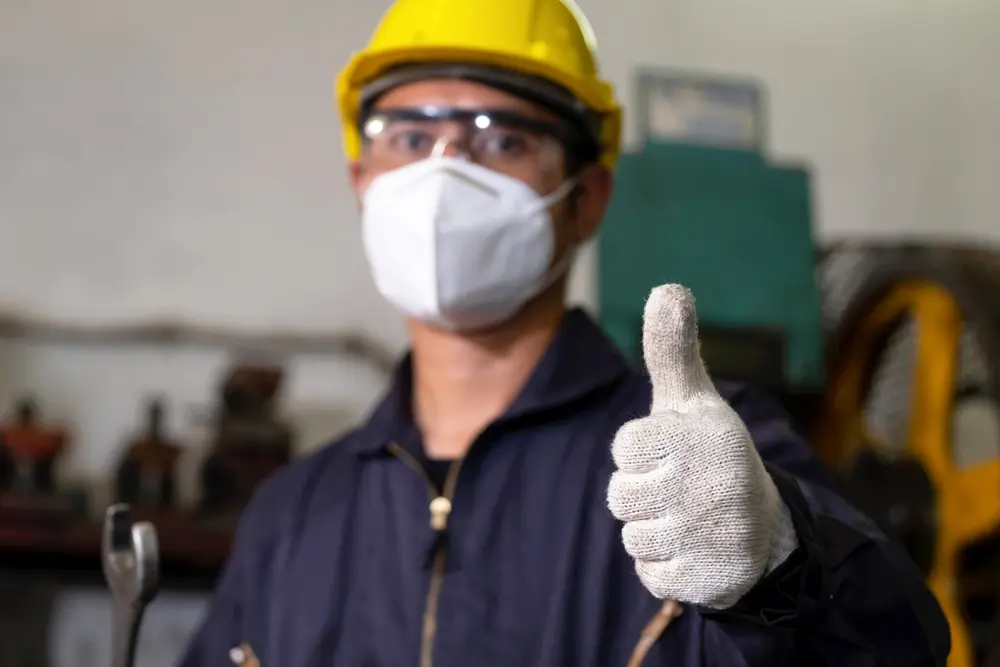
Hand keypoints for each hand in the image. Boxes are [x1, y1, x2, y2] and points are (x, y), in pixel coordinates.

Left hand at [606, 285, 796, 608]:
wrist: (766, 531)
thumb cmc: (711, 455)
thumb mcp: (692, 399)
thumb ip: (672, 349)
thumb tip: (667, 287)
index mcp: (703, 433)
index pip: (624, 448)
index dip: (640, 453)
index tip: (674, 452)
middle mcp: (711, 481)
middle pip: (620, 496)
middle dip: (643, 494)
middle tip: (682, 491)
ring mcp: (711, 533)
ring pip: (631, 537)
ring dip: (652, 531)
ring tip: (690, 520)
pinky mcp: (708, 579)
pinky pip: (649, 574)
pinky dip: (664, 566)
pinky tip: (695, 551)